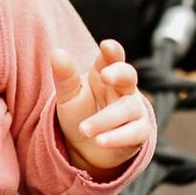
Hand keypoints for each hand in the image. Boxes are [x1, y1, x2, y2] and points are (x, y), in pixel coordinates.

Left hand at [50, 40, 150, 173]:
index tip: (106, 46)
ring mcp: (133, 110)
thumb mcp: (67, 96)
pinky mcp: (138, 132)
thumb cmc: (79, 114)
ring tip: (84, 129)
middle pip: (128, 76)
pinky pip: (134, 133)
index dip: (112, 51)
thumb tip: (57, 53)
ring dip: (105, 119)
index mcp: (104, 73)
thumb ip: (64, 76)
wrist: (84, 148)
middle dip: (119, 73)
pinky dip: (116, 137)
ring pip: (127, 108)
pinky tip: (100, 141)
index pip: (111, 58)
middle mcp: (122, 89)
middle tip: (104, 76)